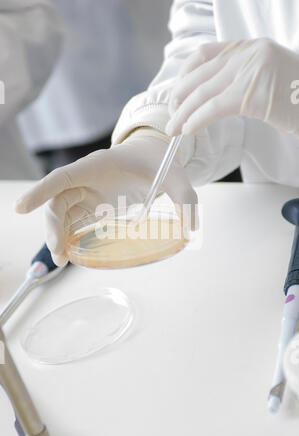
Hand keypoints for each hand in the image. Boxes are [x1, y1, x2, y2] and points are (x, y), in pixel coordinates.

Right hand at [15, 135, 196, 265]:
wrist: (154, 156)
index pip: (63, 177)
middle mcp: (88, 179)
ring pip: (62, 214)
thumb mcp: (176, 177)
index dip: (41, 191)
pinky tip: (69, 253)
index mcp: (99, 165)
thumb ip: (186, 199)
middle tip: (60, 253)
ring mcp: (89, 193)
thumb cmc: (159, 162)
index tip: (21, 207)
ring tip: (63, 260)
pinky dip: (68, 236)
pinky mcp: (94, 205)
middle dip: (54, 226)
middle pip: (59, 201)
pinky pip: (73, 220)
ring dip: (58, 235)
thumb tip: (191, 230)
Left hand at [166, 39, 298, 136]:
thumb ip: (238, 79)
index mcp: (250, 47)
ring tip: (173, 130)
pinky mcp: (254, 94)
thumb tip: (206, 98)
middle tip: (170, 117)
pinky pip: (215, 107)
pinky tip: (188, 129)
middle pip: (199, 74)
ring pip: (203, 92)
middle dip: (178, 98)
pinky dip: (197, 119)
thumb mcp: (264, 80)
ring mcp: (253, 70)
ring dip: (182, 113)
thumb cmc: (296, 100)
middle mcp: (249, 53)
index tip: (176, 94)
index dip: (183, 75)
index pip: (204, 54)